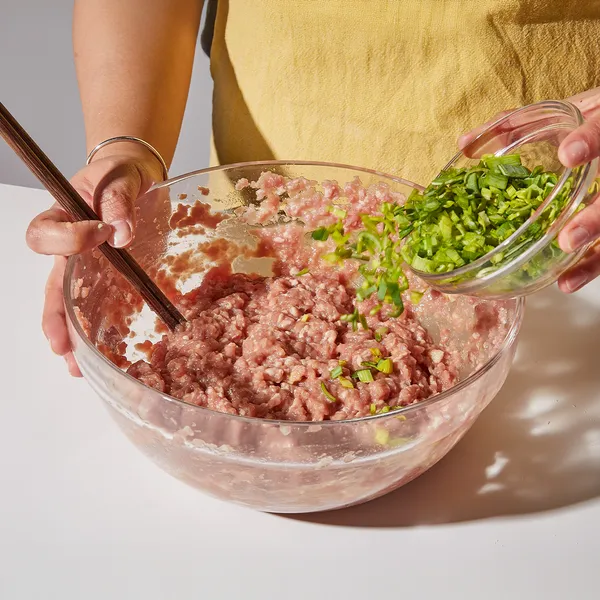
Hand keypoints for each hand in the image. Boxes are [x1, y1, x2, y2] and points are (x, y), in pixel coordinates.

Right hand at [26, 151, 163, 375]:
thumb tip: (120, 232)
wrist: (138, 178)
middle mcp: (68, 247)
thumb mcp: (121, 175)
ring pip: (68, 304)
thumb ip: (118, 198)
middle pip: (50, 285)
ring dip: (70, 335)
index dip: (68, 239)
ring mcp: (87, 268)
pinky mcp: (109, 278)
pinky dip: (98, 330)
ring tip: (76, 365)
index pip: (46, 234)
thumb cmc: (122, 173)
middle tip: (61, 344)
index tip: (101, 232)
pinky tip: (101, 353)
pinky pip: (97, 306)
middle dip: (54, 316)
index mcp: (62, 216)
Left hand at [458, 88, 599, 292]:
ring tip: (564, 262)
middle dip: (593, 219)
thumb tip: (464, 144)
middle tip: (567, 238)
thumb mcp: (552, 117)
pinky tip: (565, 282)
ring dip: (588, 243)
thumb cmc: (579, 125)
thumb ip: (511, 126)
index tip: (568, 155)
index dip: (589, 143)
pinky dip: (586, 267)